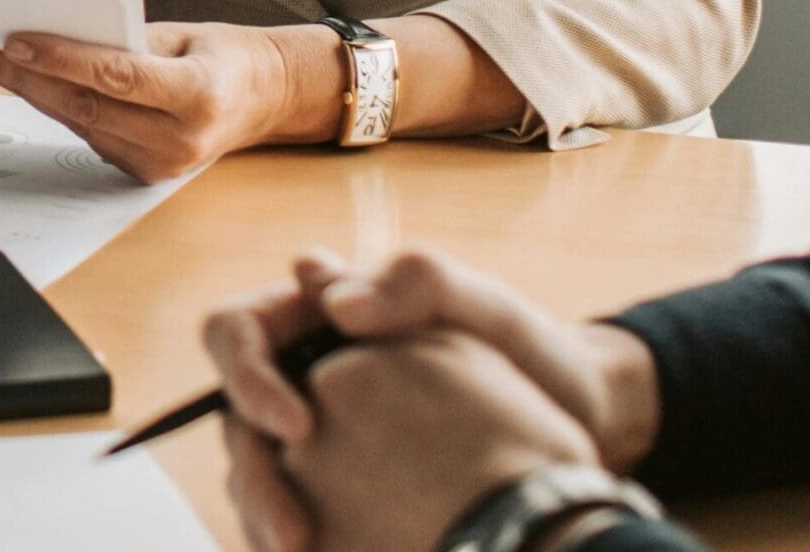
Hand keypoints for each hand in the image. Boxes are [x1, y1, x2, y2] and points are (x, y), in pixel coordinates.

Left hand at [0, 22, 328, 180]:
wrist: (261, 99)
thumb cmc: (222, 57)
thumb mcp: (182, 34)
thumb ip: (126, 37)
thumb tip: (60, 31)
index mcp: (198, 96)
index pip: (116, 76)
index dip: (61, 59)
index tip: (17, 41)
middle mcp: (181, 139)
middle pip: (88, 108)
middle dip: (29, 79)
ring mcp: (163, 164)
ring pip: (82, 126)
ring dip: (35, 95)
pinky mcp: (146, 174)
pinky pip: (92, 138)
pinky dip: (60, 111)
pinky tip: (33, 87)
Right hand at [207, 315, 599, 551]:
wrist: (574, 423)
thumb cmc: (525, 350)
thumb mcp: (482, 308)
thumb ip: (417, 282)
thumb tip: (333, 303)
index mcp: (316, 318)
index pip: (236, 331)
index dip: (248, 378)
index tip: (298, 426)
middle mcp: (302, 376)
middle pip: (235, 422)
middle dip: (255, 479)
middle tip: (294, 532)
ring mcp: (317, 439)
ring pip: (255, 479)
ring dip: (268, 522)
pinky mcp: (336, 492)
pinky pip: (294, 517)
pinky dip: (293, 542)